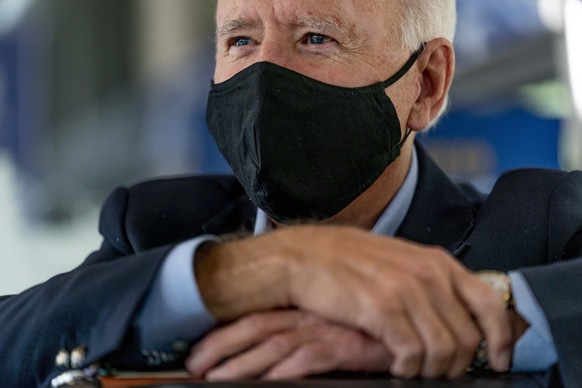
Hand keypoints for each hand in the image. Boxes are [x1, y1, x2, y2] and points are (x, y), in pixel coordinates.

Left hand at [185, 310, 391, 379]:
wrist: (409, 315)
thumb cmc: (371, 321)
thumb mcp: (335, 322)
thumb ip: (308, 334)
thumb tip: (281, 355)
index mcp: (303, 307)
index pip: (256, 318)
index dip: (226, 334)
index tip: (202, 349)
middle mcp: (308, 314)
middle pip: (256, 328)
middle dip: (222, 347)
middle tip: (196, 365)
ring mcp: (324, 329)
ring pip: (273, 344)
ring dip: (243, 364)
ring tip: (217, 378)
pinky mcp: (344, 344)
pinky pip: (307, 359)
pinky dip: (284, 372)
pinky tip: (268, 383)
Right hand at [195, 225, 513, 377]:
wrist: (300, 258)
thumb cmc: (342, 260)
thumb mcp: (395, 260)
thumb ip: (426, 281)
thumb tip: (449, 316)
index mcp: (434, 261)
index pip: (488, 301)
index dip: (501, 337)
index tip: (499, 358)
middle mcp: (427, 274)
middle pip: (467, 336)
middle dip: (458, 363)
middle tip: (439, 372)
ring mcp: (406, 290)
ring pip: (444, 350)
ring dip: (432, 370)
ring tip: (414, 371)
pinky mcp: (382, 309)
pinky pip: (413, 354)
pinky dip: (408, 369)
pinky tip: (396, 367)